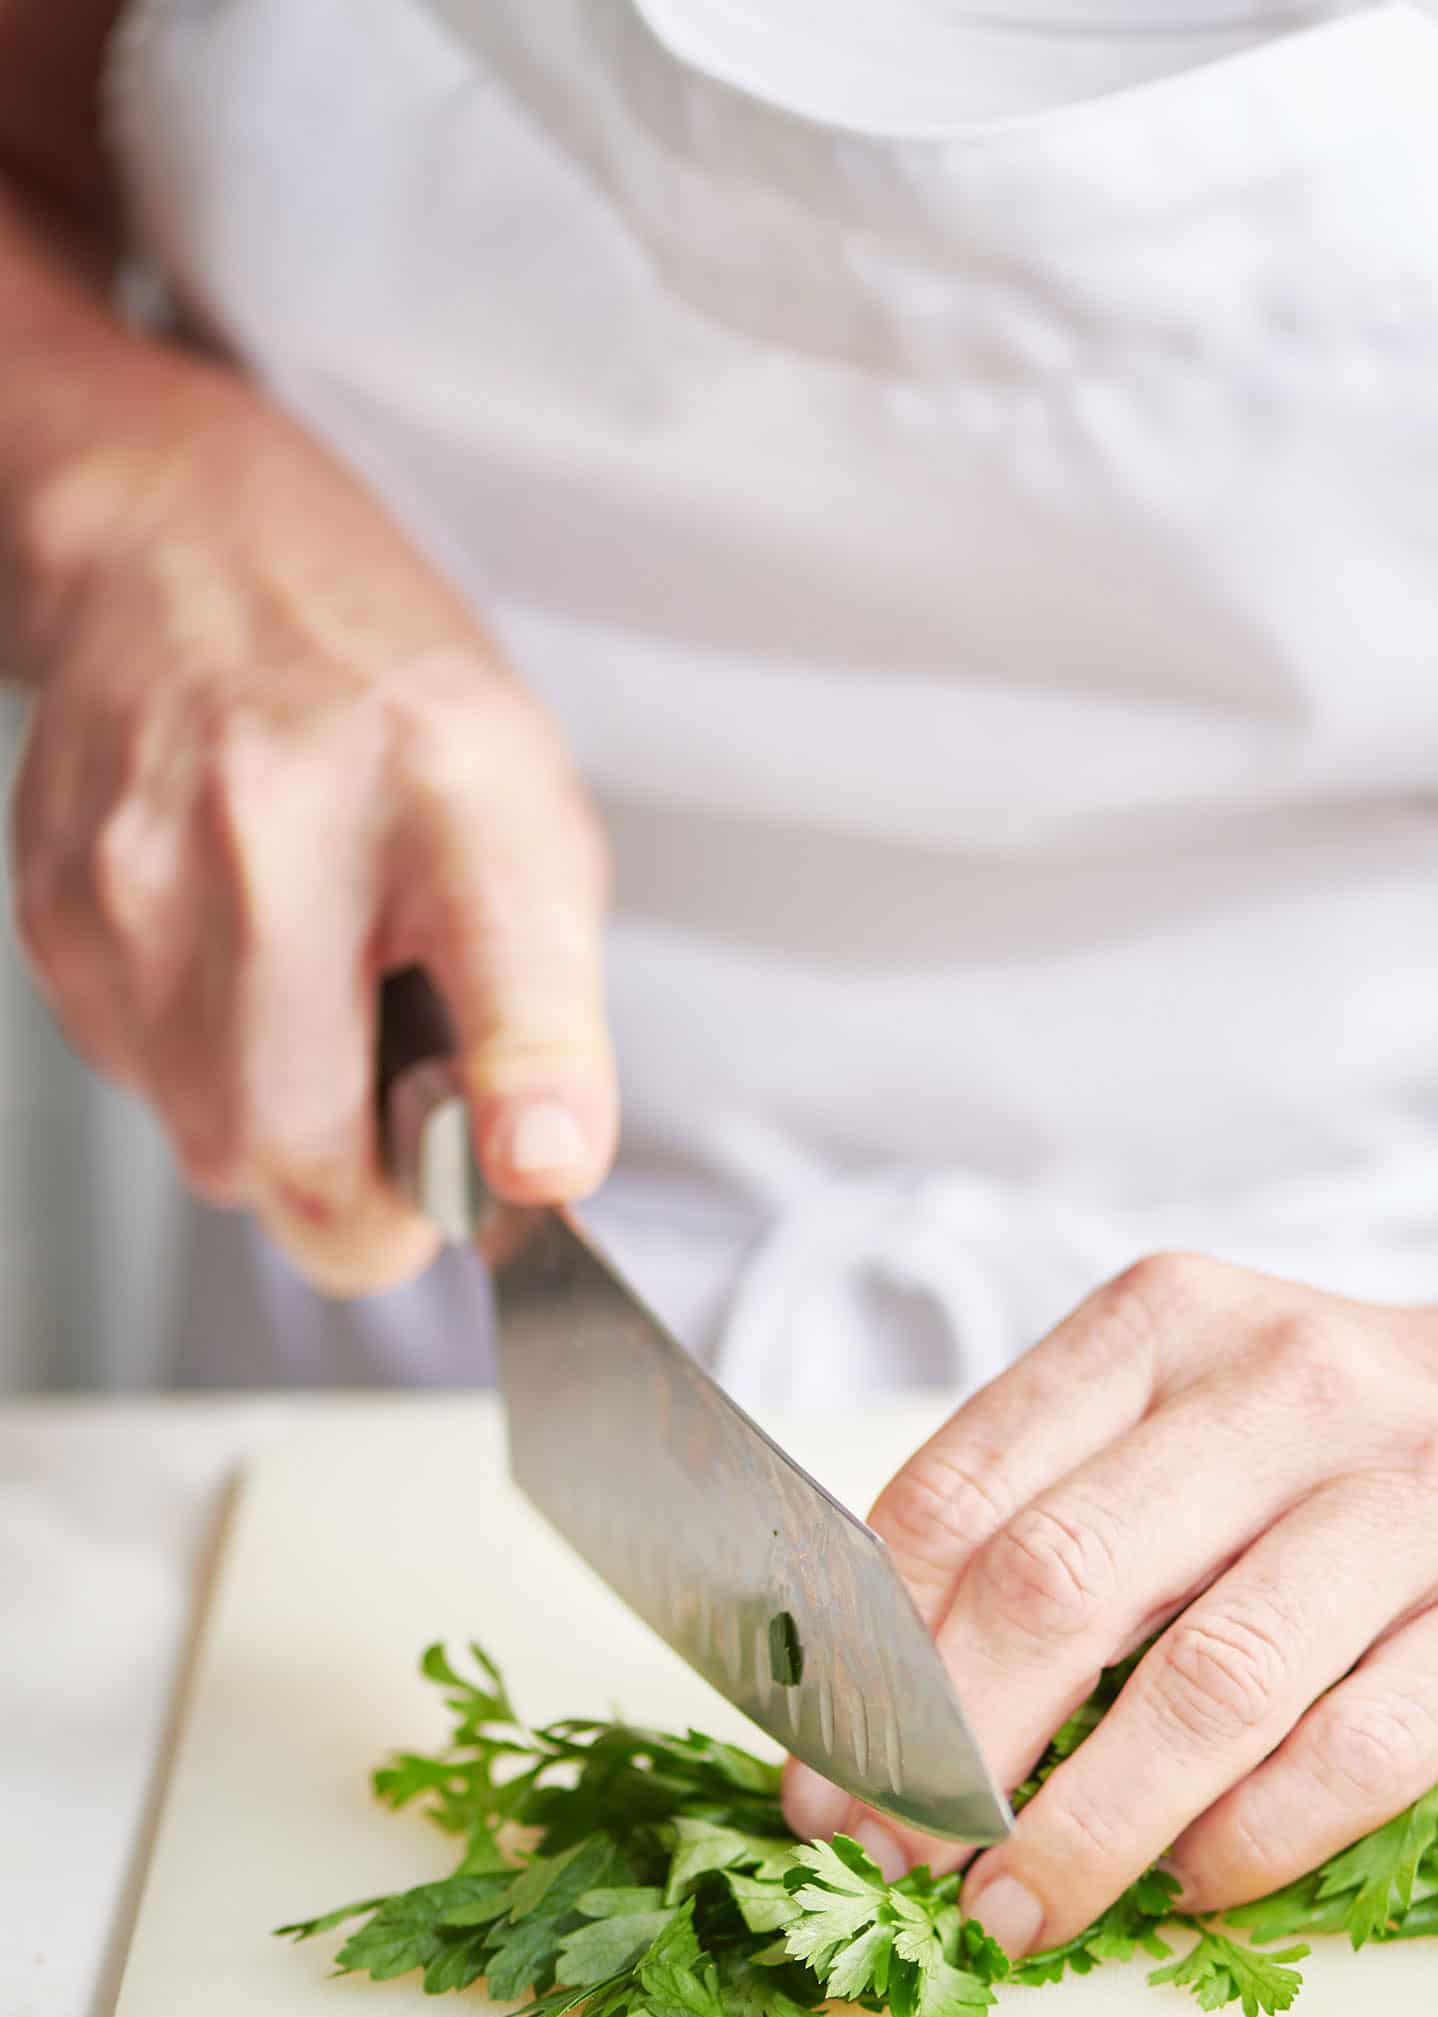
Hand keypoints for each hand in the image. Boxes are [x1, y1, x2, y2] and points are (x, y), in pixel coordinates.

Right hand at [10, 376, 614, 1290]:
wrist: (196, 562)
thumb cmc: (387, 710)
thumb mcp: (533, 831)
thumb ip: (546, 1021)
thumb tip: (534, 1175)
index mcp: (446, 809)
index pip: (494, 1009)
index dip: (511, 1120)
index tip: (527, 1165)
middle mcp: (272, 840)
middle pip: (295, 1160)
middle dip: (363, 1197)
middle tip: (407, 1120)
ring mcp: (138, 883)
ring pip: (211, 1146)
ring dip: (278, 1128)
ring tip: (318, 1001)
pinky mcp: (56, 917)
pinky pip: (145, 1086)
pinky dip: (203, 1068)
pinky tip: (238, 965)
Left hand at [783, 1253, 1437, 1954]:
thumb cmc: (1340, 1458)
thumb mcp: (1183, 1425)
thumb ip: (1044, 1522)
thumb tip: (862, 1717)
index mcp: (1167, 1322)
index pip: (966, 1492)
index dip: (870, 1657)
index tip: (821, 1782)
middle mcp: (1294, 1380)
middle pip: (1065, 1581)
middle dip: (954, 1754)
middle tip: (902, 1868)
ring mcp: (1427, 1485)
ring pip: (1210, 1679)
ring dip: (1087, 1828)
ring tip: (1019, 1915)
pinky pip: (1360, 1747)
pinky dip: (1252, 1840)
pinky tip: (1194, 1885)